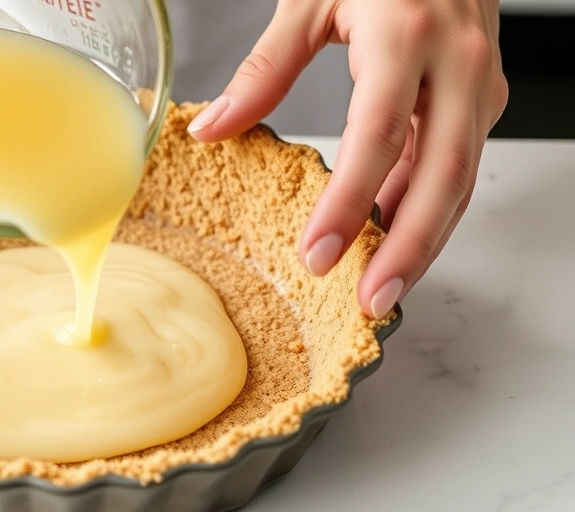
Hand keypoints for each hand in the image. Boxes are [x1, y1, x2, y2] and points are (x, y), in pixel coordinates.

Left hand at [187, 0, 508, 318]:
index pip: (377, 136)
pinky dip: (425, 206)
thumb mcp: (311, 0)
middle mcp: (457, 63)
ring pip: (460, 179)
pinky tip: (390, 238)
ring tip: (380, 289)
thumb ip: (263, 69)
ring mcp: (478, 82)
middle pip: (442, 175)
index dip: (348, 204)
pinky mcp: (480, 96)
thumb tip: (212, 128)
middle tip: (369, 302)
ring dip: (424, 241)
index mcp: (405, 36)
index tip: (315, 255)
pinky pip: (456, 163)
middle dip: (408, 249)